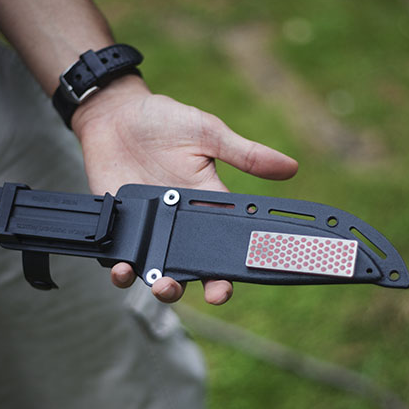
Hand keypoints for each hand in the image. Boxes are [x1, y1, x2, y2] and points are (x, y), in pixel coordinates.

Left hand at [72, 76, 297, 303]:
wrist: (117, 114)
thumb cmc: (164, 121)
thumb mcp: (209, 133)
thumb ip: (246, 154)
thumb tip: (292, 166)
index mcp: (208, 205)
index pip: (227, 245)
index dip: (234, 269)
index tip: (239, 282)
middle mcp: (180, 224)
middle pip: (197, 268)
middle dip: (204, 288)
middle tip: (210, 294)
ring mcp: (150, 229)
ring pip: (160, 272)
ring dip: (163, 287)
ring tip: (162, 284)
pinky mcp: (123, 228)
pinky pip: (123, 260)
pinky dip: (123, 271)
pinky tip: (123, 268)